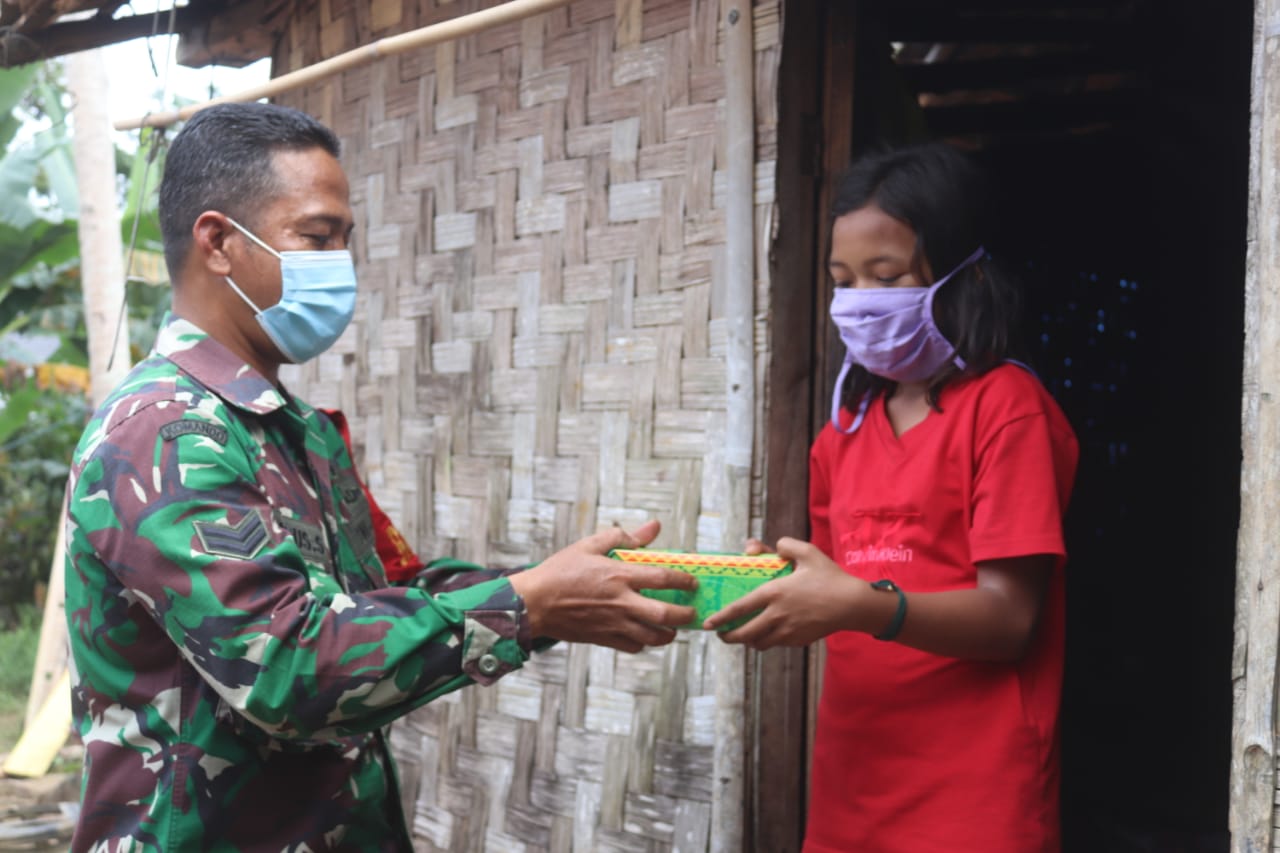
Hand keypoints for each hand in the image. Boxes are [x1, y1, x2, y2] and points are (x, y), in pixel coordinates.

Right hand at [508, 520, 697, 652]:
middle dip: (685, 615)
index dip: (684, 580)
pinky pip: (634, 647)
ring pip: (653, 637)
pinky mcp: (604, 639)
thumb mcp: (589, 545)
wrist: (533, 603)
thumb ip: (623, 536)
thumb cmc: (560, 571)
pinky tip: (644, 635)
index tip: (692, 582)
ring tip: (673, 628)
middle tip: (691, 611)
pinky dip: (644, 643)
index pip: (664, 578)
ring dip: (669, 634)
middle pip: (666, 615)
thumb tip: (653, 527)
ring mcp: (614, 624)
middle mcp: (621, 602)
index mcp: (620, 575)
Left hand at [703, 536, 865, 649]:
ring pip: (759, 643)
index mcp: (775, 593)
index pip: (740, 608)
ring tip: (743, 635)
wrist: (853, 604)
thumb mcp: (808, 552)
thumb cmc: (830, 577)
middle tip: (722, 635)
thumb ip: (787, 545)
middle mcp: (778, 615)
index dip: (721, 618)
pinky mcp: (799, 640)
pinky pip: (776, 644)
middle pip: (745, 634)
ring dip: (748, 641)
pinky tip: (768, 634)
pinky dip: (768, 641)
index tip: (709, 623)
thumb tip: (775, 546)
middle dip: (729, 637)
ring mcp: (789, 631)